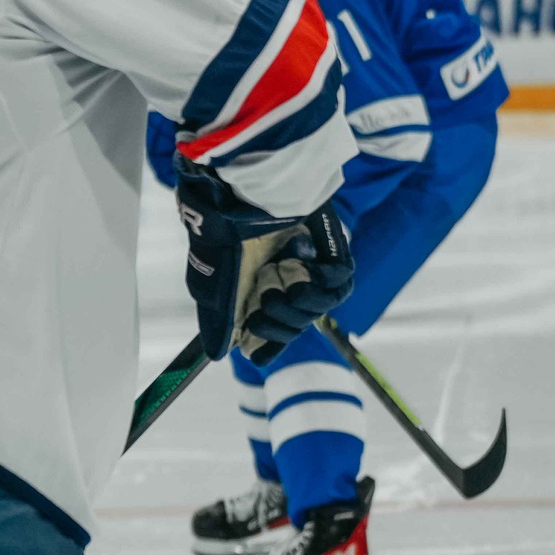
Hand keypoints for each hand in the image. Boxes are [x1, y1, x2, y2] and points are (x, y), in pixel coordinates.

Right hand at [178, 169, 353, 363]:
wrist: (241, 200)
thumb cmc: (224, 239)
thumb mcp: (215, 287)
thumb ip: (218, 322)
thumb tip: (217, 354)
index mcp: (259, 296)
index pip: (273, 338)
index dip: (267, 344)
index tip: (253, 336)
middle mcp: (286, 287)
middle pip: (294, 329)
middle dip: (277, 319)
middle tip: (263, 292)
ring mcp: (312, 273)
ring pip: (316, 311)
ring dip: (295, 298)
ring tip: (279, 271)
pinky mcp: (334, 254)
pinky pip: (339, 284)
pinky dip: (317, 278)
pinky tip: (298, 260)